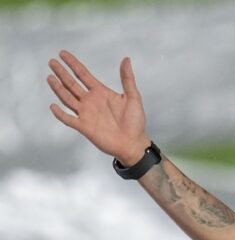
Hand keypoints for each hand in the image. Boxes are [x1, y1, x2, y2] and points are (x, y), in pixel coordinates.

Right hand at [47, 50, 150, 165]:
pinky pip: (68, 119)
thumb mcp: (133, 97)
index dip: (73, 64)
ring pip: (67, 98)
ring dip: (58, 88)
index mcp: (101, 92)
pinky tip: (53, 105)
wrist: (133, 143)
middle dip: (62, 73)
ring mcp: (86, 114)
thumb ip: (127, 79)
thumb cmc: (135, 122)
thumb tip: (126, 59)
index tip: (63, 53)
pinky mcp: (84, 127)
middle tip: (52, 62)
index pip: (83, 75)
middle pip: (72, 84)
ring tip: (50, 77)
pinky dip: (60, 113)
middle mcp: (90, 101)